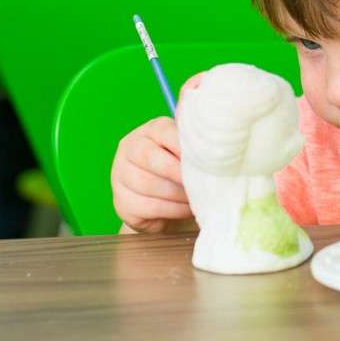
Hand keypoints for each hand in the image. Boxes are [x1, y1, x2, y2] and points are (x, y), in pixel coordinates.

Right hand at [111, 117, 193, 233]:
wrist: (163, 205)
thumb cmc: (181, 171)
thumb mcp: (187, 153)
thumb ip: (195, 146)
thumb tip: (218, 146)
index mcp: (150, 130)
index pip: (163, 131)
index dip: (183, 147)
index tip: (204, 161)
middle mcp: (130, 148)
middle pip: (149, 157)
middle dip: (178, 173)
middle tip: (201, 183)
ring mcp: (120, 176)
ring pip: (147, 183)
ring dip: (178, 194)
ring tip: (197, 199)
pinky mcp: (121, 202)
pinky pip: (147, 206)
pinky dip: (172, 209)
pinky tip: (186, 209)